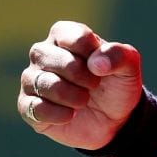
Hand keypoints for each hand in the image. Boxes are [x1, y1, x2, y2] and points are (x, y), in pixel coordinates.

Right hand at [17, 20, 143, 150]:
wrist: (112, 121)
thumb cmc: (115, 85)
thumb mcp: (129, 67)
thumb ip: (119, 55)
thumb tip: (95, 63)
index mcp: (63, 35)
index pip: (72, 36)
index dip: (92, 55)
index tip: (102, 68)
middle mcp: (42, 53)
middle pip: (53, 59)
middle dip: (80, 76)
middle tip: (94, 85)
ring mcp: (32, 79)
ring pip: (42, 83)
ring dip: (71, 96)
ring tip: (83, 101)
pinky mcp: (28, 106)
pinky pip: (34, 108)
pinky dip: (58, 114)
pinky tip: (70, 115)